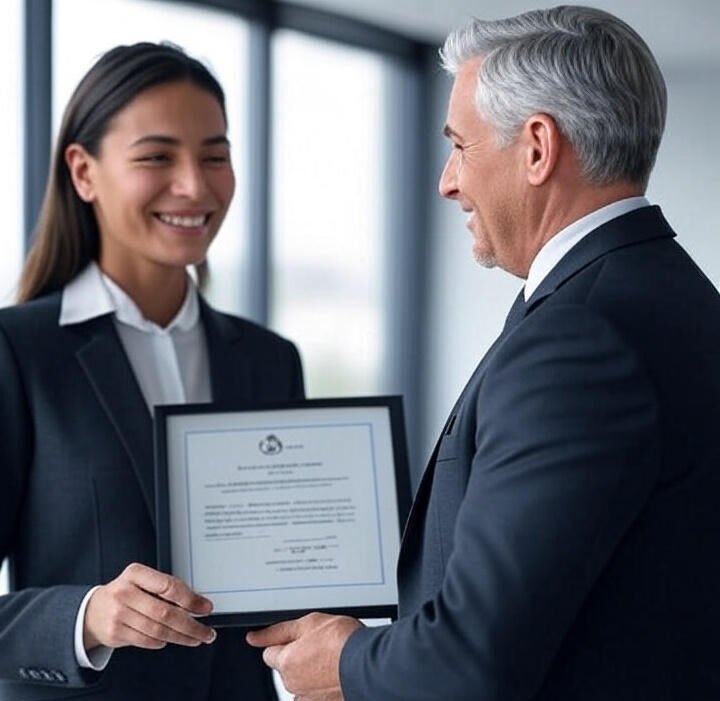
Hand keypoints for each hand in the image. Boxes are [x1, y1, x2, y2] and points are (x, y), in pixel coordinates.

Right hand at [83, 562, 215, 650]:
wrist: (93, 610)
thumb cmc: (126, 593)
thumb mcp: (143, 581)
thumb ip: (168, 589)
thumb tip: (199, 603)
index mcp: (136, 573)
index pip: (169, 586)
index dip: (191, 599)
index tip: (206, 608)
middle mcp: (125, 592)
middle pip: (166, 613)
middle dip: (191, 625)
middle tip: (206, 632)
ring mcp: (118, 614)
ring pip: (158, 630)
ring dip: (181, 637)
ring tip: (195, 638)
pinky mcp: (115, 633)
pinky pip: (146, 641)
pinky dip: (162, 641)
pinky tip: (170, 639)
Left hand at [246, 612, 362, 700]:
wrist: (368, 662)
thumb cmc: (341, 640)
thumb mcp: (307, 623)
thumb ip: (277, 631)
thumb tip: (253, 638)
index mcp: (285, 663)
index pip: (270, 653)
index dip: (285, 642)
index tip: (299, 639)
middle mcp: (293, 685)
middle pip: (287, 668)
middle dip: (299, 657)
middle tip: (320, 645)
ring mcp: (309, 698)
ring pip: (302, 682)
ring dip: (311, 673)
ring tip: (331, 659)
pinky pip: (316, 694)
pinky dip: (322, 686)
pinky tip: (335, 674)